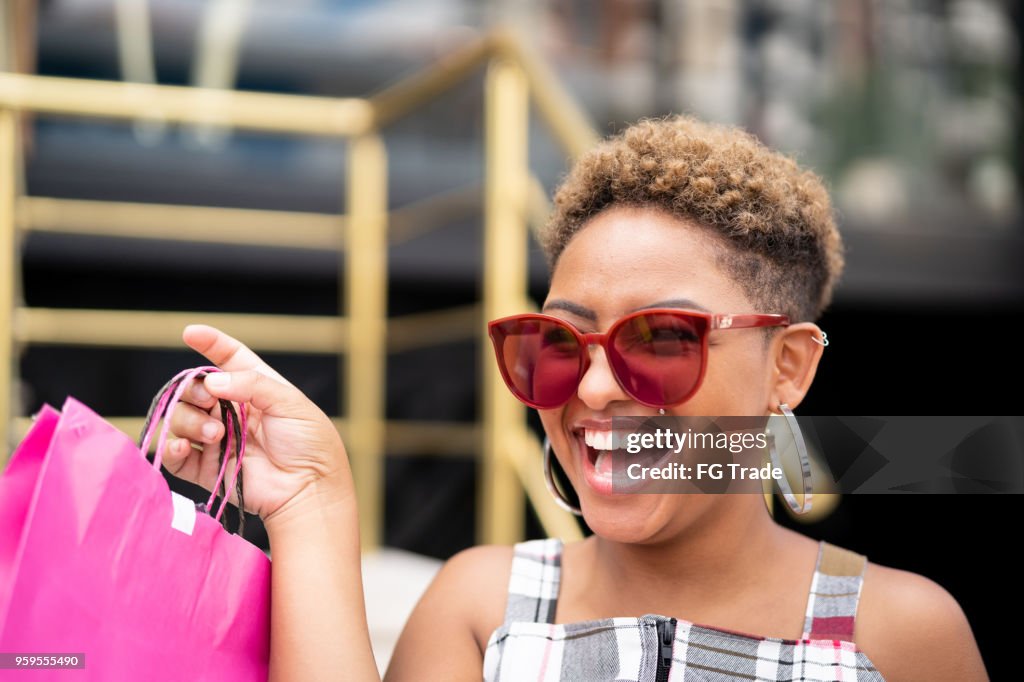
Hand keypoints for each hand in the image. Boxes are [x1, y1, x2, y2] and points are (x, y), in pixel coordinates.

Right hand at [162, 324, 351, 522]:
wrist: (309, 489)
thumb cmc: (309, 445)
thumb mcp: (290, 403)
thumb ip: (251, 385)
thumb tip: (212, 380)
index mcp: (257, 390)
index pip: (230, 359)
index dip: (211, 344)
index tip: (191, 333)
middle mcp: (233, 411)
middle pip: (195, 389)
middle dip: (194, 389)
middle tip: (209, 400)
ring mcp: (219, 440)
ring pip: (181, 418)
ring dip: (189, 420)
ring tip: (215, 433)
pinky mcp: (208, 469)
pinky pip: (176, 455)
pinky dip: (172, 448)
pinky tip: (183, 446)